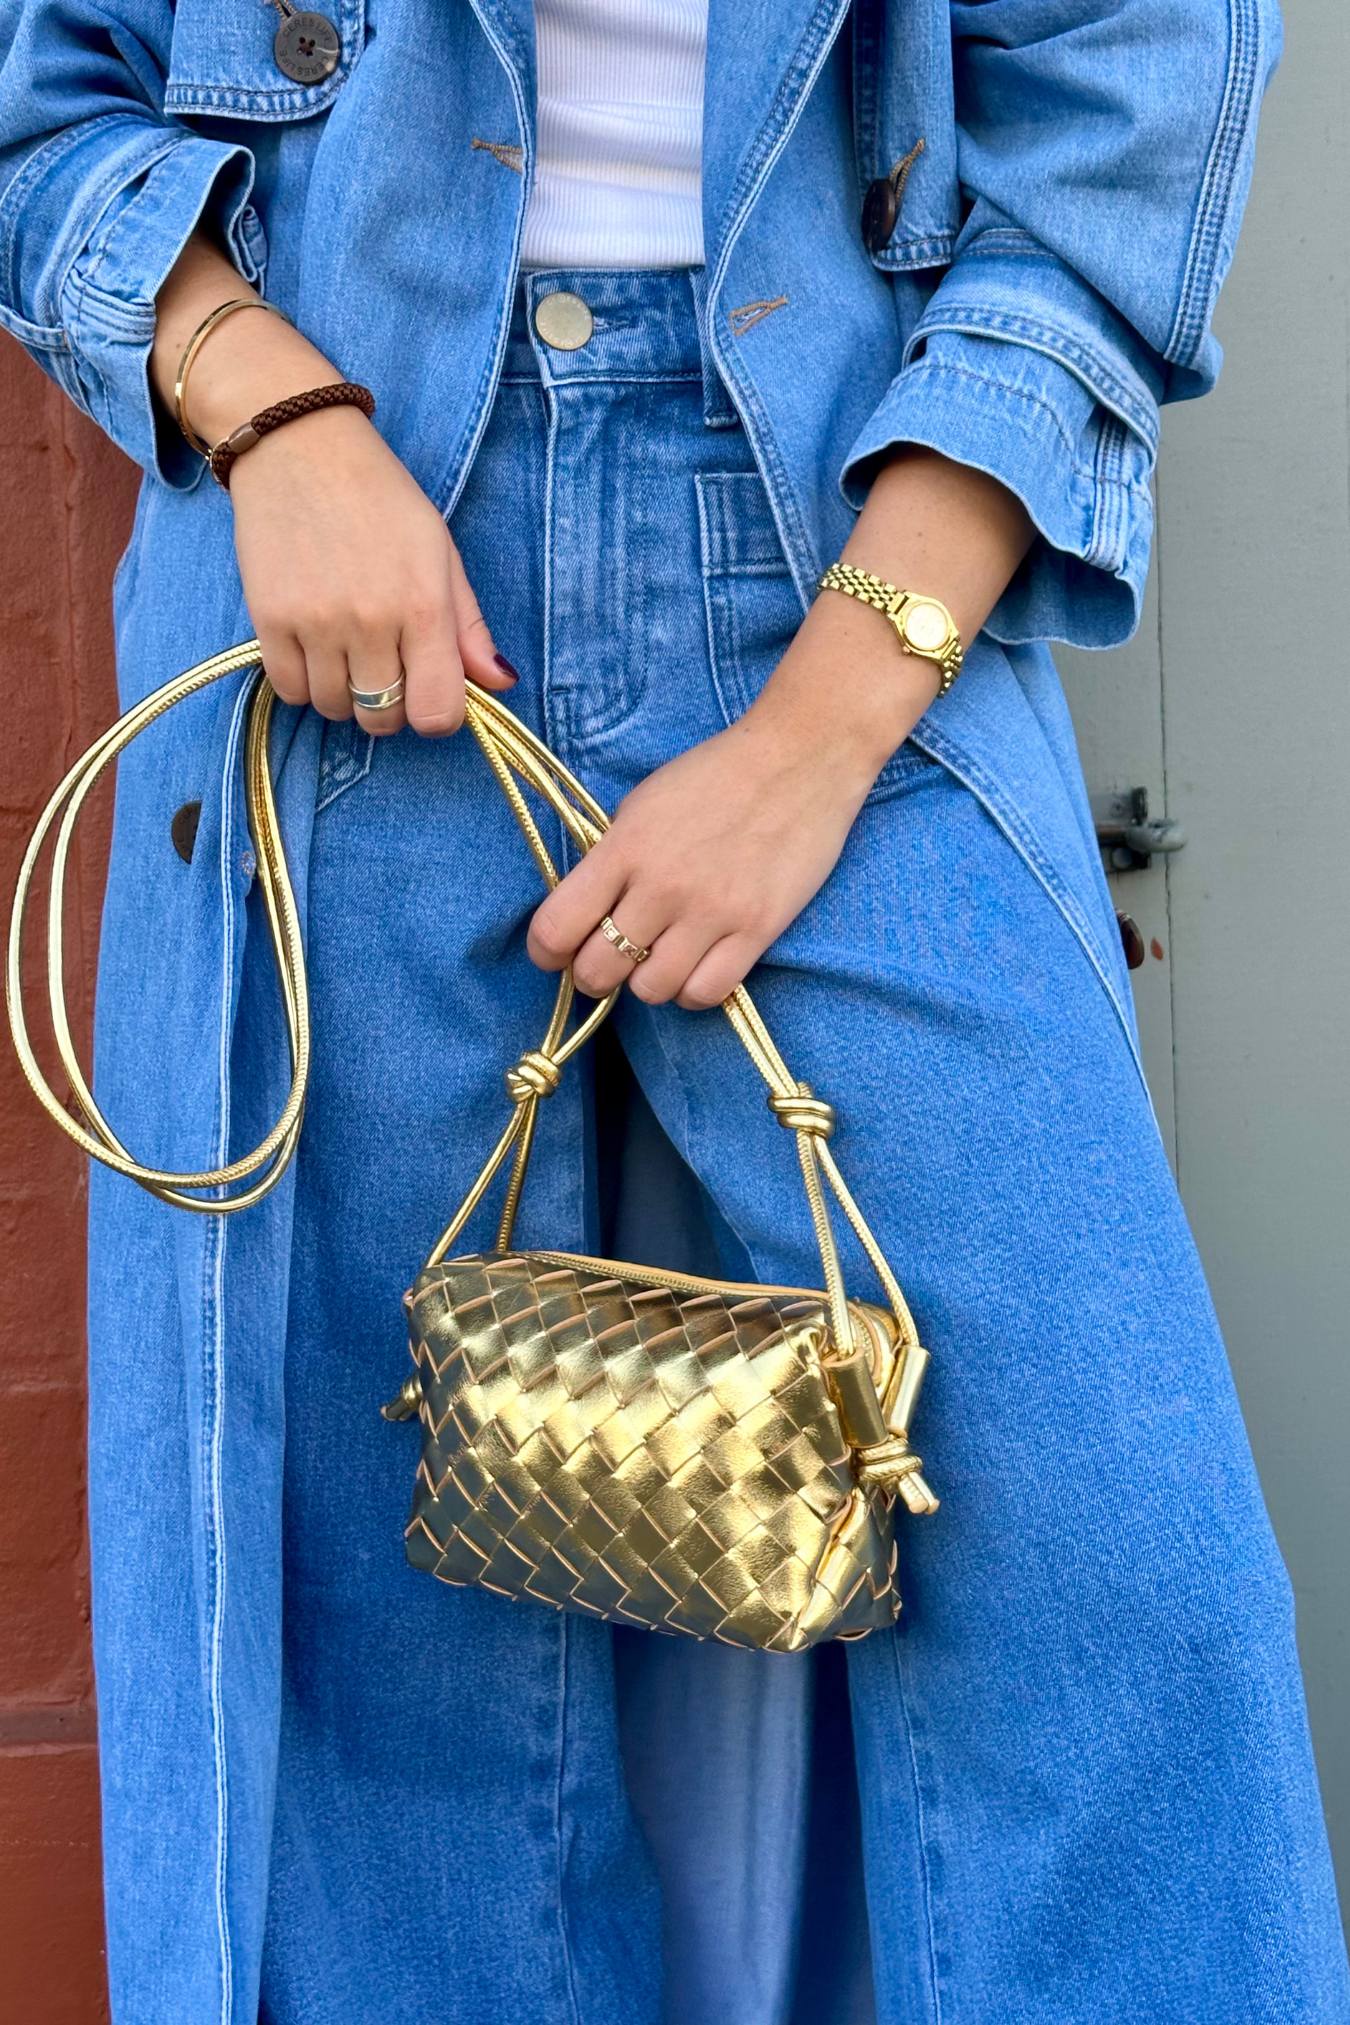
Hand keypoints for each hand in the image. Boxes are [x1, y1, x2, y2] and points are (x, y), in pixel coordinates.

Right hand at [228, 407, 517, 736]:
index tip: (427, 692)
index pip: (436, 713)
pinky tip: (314, 648)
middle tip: (384, 665)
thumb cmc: (381, 498)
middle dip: (389, 706)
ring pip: (334, 709)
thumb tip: (500, 683)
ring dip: (344, 693)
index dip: (436, 714)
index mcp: (424, 605)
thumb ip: (469, 626)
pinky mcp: (268, 620)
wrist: (299, 447)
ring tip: (346, 649)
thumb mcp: (440, 552)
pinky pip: (290, 692)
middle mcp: (371, 621)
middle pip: (383, 719)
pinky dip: (304, 683)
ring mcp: (317, 623)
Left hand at [525, 706, 877, 1009]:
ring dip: (647, 983)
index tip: (556, 953)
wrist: (799, 757)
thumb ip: (611, 857)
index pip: (555, 929)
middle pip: (598, 971)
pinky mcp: (756, 930)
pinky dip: (692, 991)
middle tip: (608, 963)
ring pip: (651, 991)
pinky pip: (706, 993)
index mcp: (625, 848)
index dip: (546, 952)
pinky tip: (695, 967)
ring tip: (659, 960)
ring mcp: (711, 912)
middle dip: (594, 975)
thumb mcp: (644, 804)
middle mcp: (662, 886)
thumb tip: (585, 912)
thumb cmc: (717, 775)